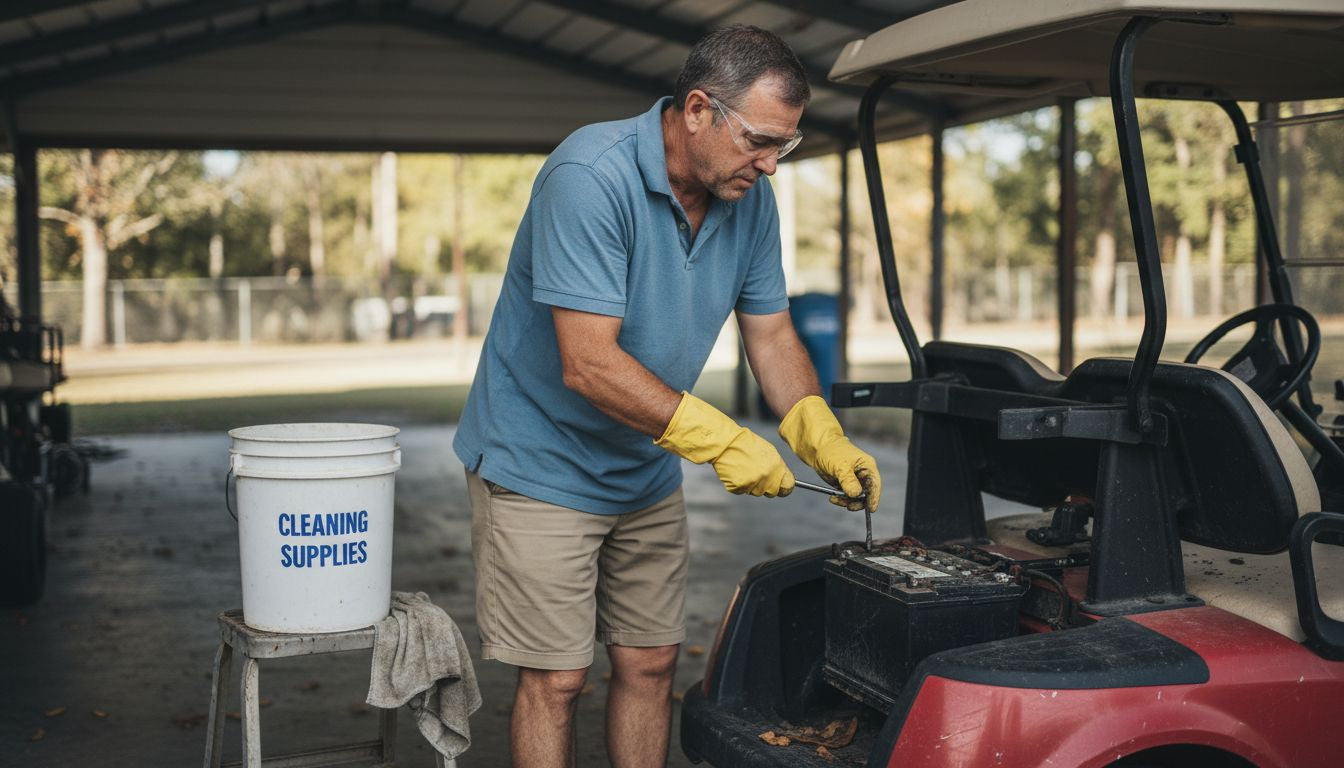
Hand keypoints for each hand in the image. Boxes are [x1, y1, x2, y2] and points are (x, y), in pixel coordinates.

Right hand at [655, 393, 794, 496]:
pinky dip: (738, 484)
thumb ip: (778, 468)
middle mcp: (766, 477)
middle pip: (772, 492)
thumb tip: (785, 481)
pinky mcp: (738, 487)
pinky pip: (741, 491)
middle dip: (767, 487)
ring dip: (751, 484)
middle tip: (758, 475)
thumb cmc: (747, 444)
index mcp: (776, 466)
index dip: (785, 488)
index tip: (782, 487)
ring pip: (755, 492)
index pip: (788, 486)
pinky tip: (735, 471)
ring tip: (744, 468)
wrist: (725, 442)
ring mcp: (752, 484)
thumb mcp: (768, 452)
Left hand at [778, 396, 880, 512]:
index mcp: (867, 466)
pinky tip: (832, 497)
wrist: (817, 448)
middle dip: (857, 501)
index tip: (870, 509)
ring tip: (834, 499)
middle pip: (867, 494)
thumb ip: (849, 481)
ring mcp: (855, 480)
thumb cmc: (831, 452)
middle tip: (847, 506)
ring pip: (856, 497)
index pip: (875, 484)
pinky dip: (841, 499)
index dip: (874, 498)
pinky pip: (847, 497)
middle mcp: (863, 474)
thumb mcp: (840, 466)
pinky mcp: (845, 484)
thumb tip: (856, 494)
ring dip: (847, 502)